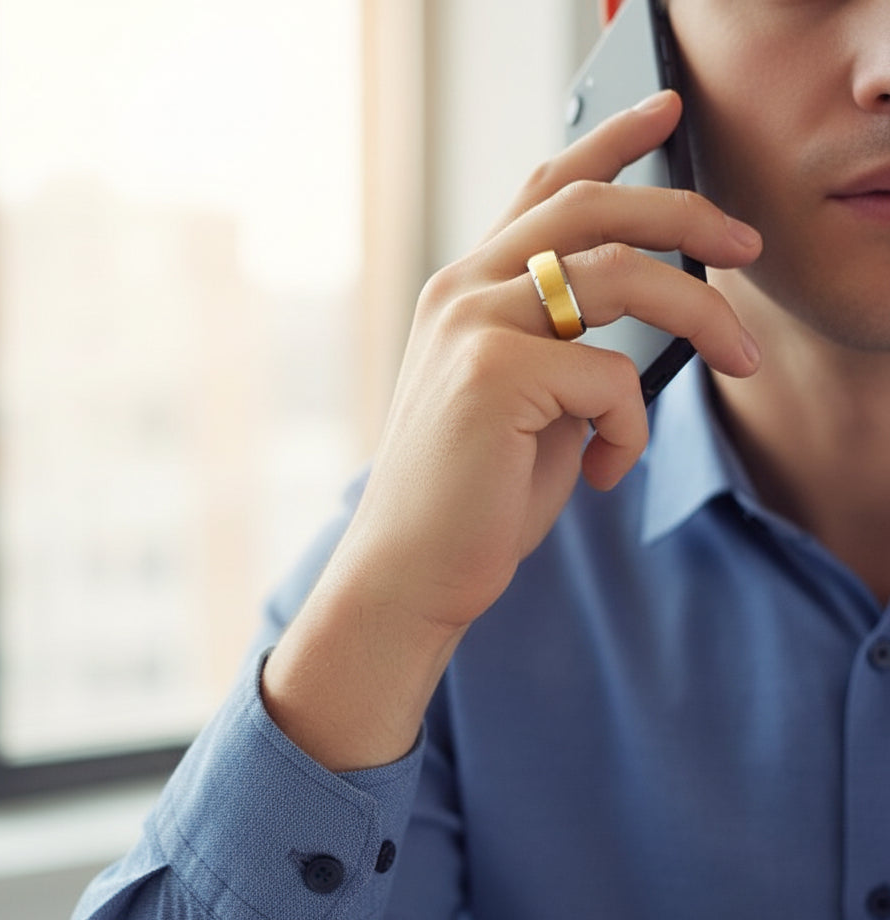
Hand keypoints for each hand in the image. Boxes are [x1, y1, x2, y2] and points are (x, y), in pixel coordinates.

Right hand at [263, 91, 761, 769]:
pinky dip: (632, 430)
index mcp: (464, 290)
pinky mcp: (492, 375)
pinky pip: (612, 378)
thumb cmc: (472, 494)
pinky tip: (604, 473)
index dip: (606, 142)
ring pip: (620, 276)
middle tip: (745, 241)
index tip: (665, 112)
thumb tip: (650, 314)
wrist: (410, 571)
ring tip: (744, 360)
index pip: (541, 191)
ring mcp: (470, 326)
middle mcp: (460, 290)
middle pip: (591, 207)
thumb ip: (567, 345)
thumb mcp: (528, 402)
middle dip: (685, 212)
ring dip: (702, 316)